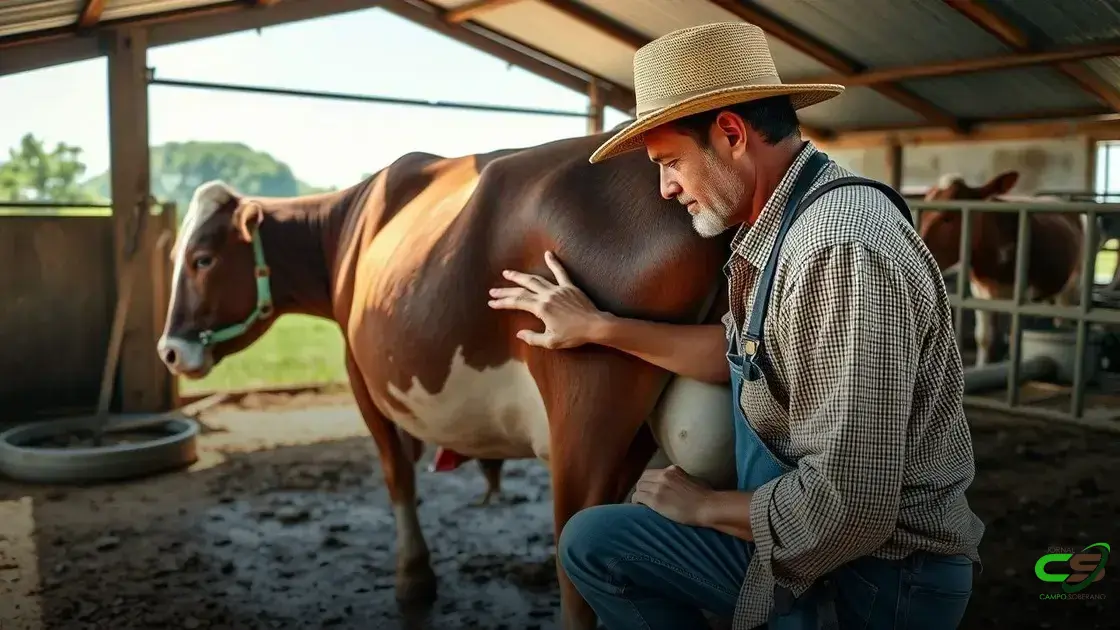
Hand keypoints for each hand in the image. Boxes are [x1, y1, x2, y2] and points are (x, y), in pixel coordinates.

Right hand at [488, 251, 606, 348]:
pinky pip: (561, 272)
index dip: (503, 302)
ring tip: (508, 273)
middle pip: (522, 290)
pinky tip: (548, 254)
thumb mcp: (550, 341)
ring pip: (536, 279)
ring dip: (521, 276)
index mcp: (541, 308)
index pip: (517, 302)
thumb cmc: (573, 335)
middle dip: (506, 290)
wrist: (594, 326)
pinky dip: (554, 262)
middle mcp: (547, 296)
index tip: (492, 302)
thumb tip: (519, 334)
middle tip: (493, 290)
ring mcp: (558, 289)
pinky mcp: (569, 286)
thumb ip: (533, 338)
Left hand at [631, 465, 713, 526]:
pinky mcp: (655, 500)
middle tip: (643, 497)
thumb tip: (678, 484)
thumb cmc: (705, 497)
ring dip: (639, 495)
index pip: (652, 473)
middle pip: (643, 478)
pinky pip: (638, 497)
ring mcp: (658, 487)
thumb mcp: (692, 480)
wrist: (707, 506)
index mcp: (672, 470)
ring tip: (641, 503)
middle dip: (642, 487)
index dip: (648, 482)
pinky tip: (639, 507)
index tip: (649, 489)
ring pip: (639, 487)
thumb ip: (681, 479)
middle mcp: (663, 475)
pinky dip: (636, 502)